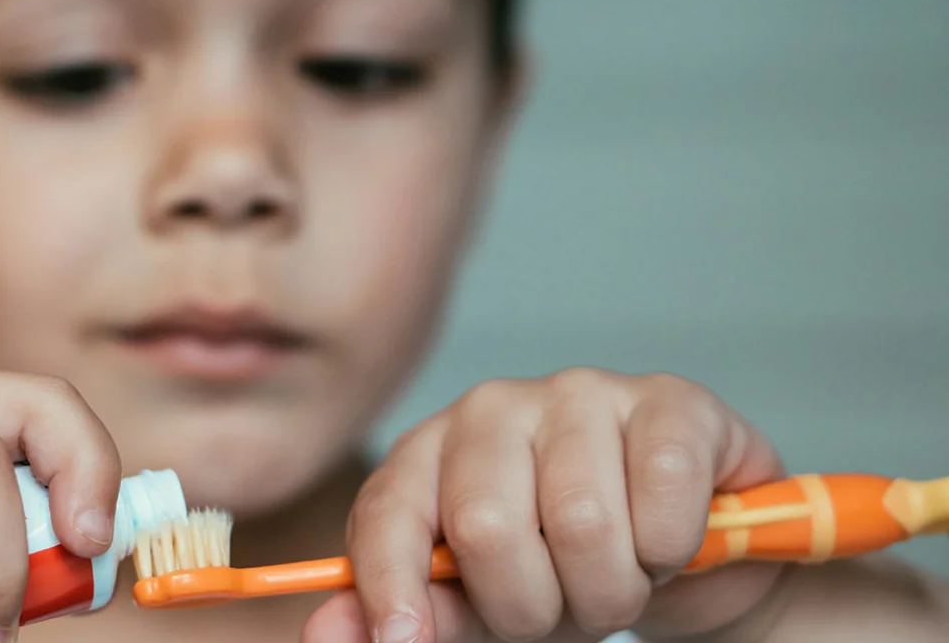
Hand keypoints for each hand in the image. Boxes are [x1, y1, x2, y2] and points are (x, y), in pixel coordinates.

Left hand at [303, 369, 786, 641]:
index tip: (404, 640)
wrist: (686, 546)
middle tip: (565, 610)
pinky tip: (668, 539)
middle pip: (485, 527)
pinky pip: (663, 494)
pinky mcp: (668, 400)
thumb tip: (325, 633)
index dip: (391, 585)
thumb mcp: (482, 604)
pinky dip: (673, 549)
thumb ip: (411, 614)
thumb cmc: (563, 569)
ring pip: (581, 523)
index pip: (388, 512)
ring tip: (618, 576)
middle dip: (532, 607)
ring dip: (612, 588)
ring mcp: (579, 394)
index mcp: (429, 454)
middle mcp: (493, 410)